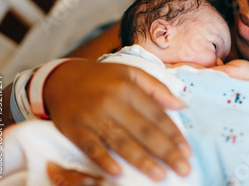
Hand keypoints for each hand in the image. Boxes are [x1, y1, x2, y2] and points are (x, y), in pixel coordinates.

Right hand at [44, 59, 191, 180]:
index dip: (173, 134)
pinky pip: (91, 148)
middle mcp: (111, 102)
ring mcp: (92, 117)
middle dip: (165, 152)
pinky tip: (119, 174)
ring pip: (121, 142)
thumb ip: (157, 88)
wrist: (61, 79)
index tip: (187, 150)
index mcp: (128, 87)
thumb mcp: (131, 73)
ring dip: (142, 161)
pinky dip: (104, 161)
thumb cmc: (102, 78)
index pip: (156, 114)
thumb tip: (180, 105)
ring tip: (160, 175)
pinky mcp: (75, 130)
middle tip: (183, 169)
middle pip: (143, 131)